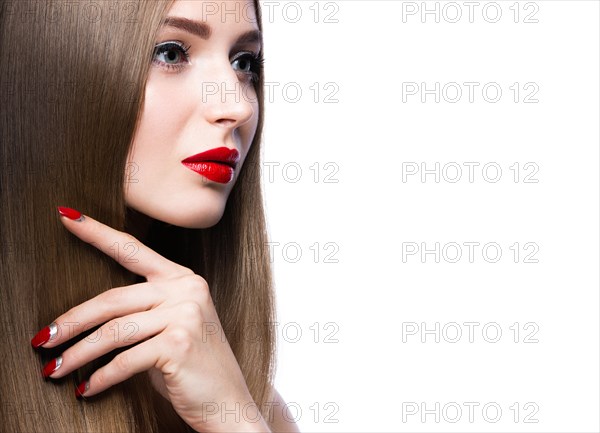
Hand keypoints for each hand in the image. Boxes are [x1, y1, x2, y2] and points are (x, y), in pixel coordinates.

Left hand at [31, 207, 270, 432]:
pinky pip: (125, 360)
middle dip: (71, 321)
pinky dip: (101, 377)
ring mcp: (185, 315)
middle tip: (43, 340)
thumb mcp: (172, 327)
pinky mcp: (179, 343)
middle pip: (113, 298)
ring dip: (78, 354)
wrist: (228, 401)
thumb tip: (87, 317)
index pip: (133, 250)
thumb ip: (143, 311)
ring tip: (54, 370)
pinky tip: (88, 388)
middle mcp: (186, 289)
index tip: (67, 217)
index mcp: (183, 278)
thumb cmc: (194, 366)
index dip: (97, 233)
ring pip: (114, 331)